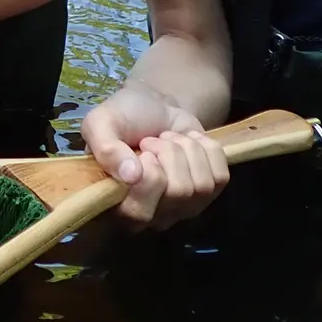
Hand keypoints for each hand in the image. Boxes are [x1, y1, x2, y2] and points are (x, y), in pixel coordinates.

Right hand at [82, 81, 227, 229]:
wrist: (153, 105)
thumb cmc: (123, 118)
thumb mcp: (101, 123)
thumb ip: (105, 148)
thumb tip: (131, 175)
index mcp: (118, 206)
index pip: (140, 212)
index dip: (148, 177)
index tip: (141, 151)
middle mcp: (153, 216)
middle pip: (178, 193)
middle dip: (169, 152)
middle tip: (154, 141)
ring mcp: (184, 207)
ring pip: (202, 184)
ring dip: (185, 148)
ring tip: (169, 140)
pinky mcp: (209, 193)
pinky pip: (220, 176)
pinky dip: (206, 149)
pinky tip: (188, 143)